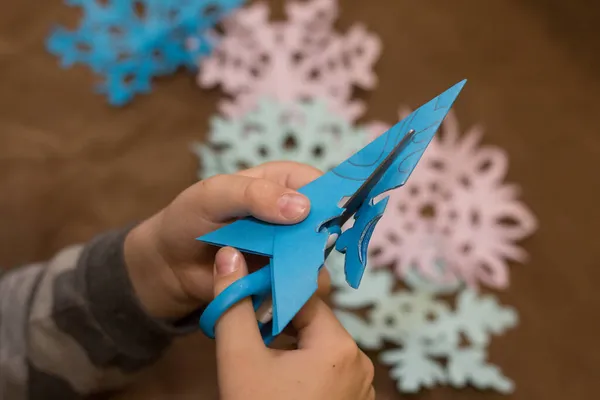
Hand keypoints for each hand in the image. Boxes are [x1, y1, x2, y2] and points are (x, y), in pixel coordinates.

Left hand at [124, 161, 330, 318]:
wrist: (169, 266)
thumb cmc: (189, 218)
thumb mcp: (214, 195)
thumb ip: (254, 195)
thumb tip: (302, 208)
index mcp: (281, 182)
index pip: (320, 184)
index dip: (330, 200)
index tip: (328, 221)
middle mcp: (292, 214)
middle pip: (326, 226)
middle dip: (316, 242)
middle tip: (296, 256)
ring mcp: (290, 248)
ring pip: (318, 260)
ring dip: (302, 271)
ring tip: (273, 275)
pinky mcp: (283, 278)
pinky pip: (301, 286)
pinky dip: (291, 291)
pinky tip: (271, 292)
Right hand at [213, 247, 374, 399]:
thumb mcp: (239, 359)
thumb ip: (233, 304)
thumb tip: (229, 254)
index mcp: (339, 345)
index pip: (305, 298)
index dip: (273, 292)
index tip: (248, 292)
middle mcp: (360, 362)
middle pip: (313, 324)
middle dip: (279, 324)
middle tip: (248, 332)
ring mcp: (361, 388)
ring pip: (319, 348)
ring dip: (289, 347)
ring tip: (260, 360)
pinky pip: (328, 372)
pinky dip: (304, 369)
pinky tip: (279, 382)